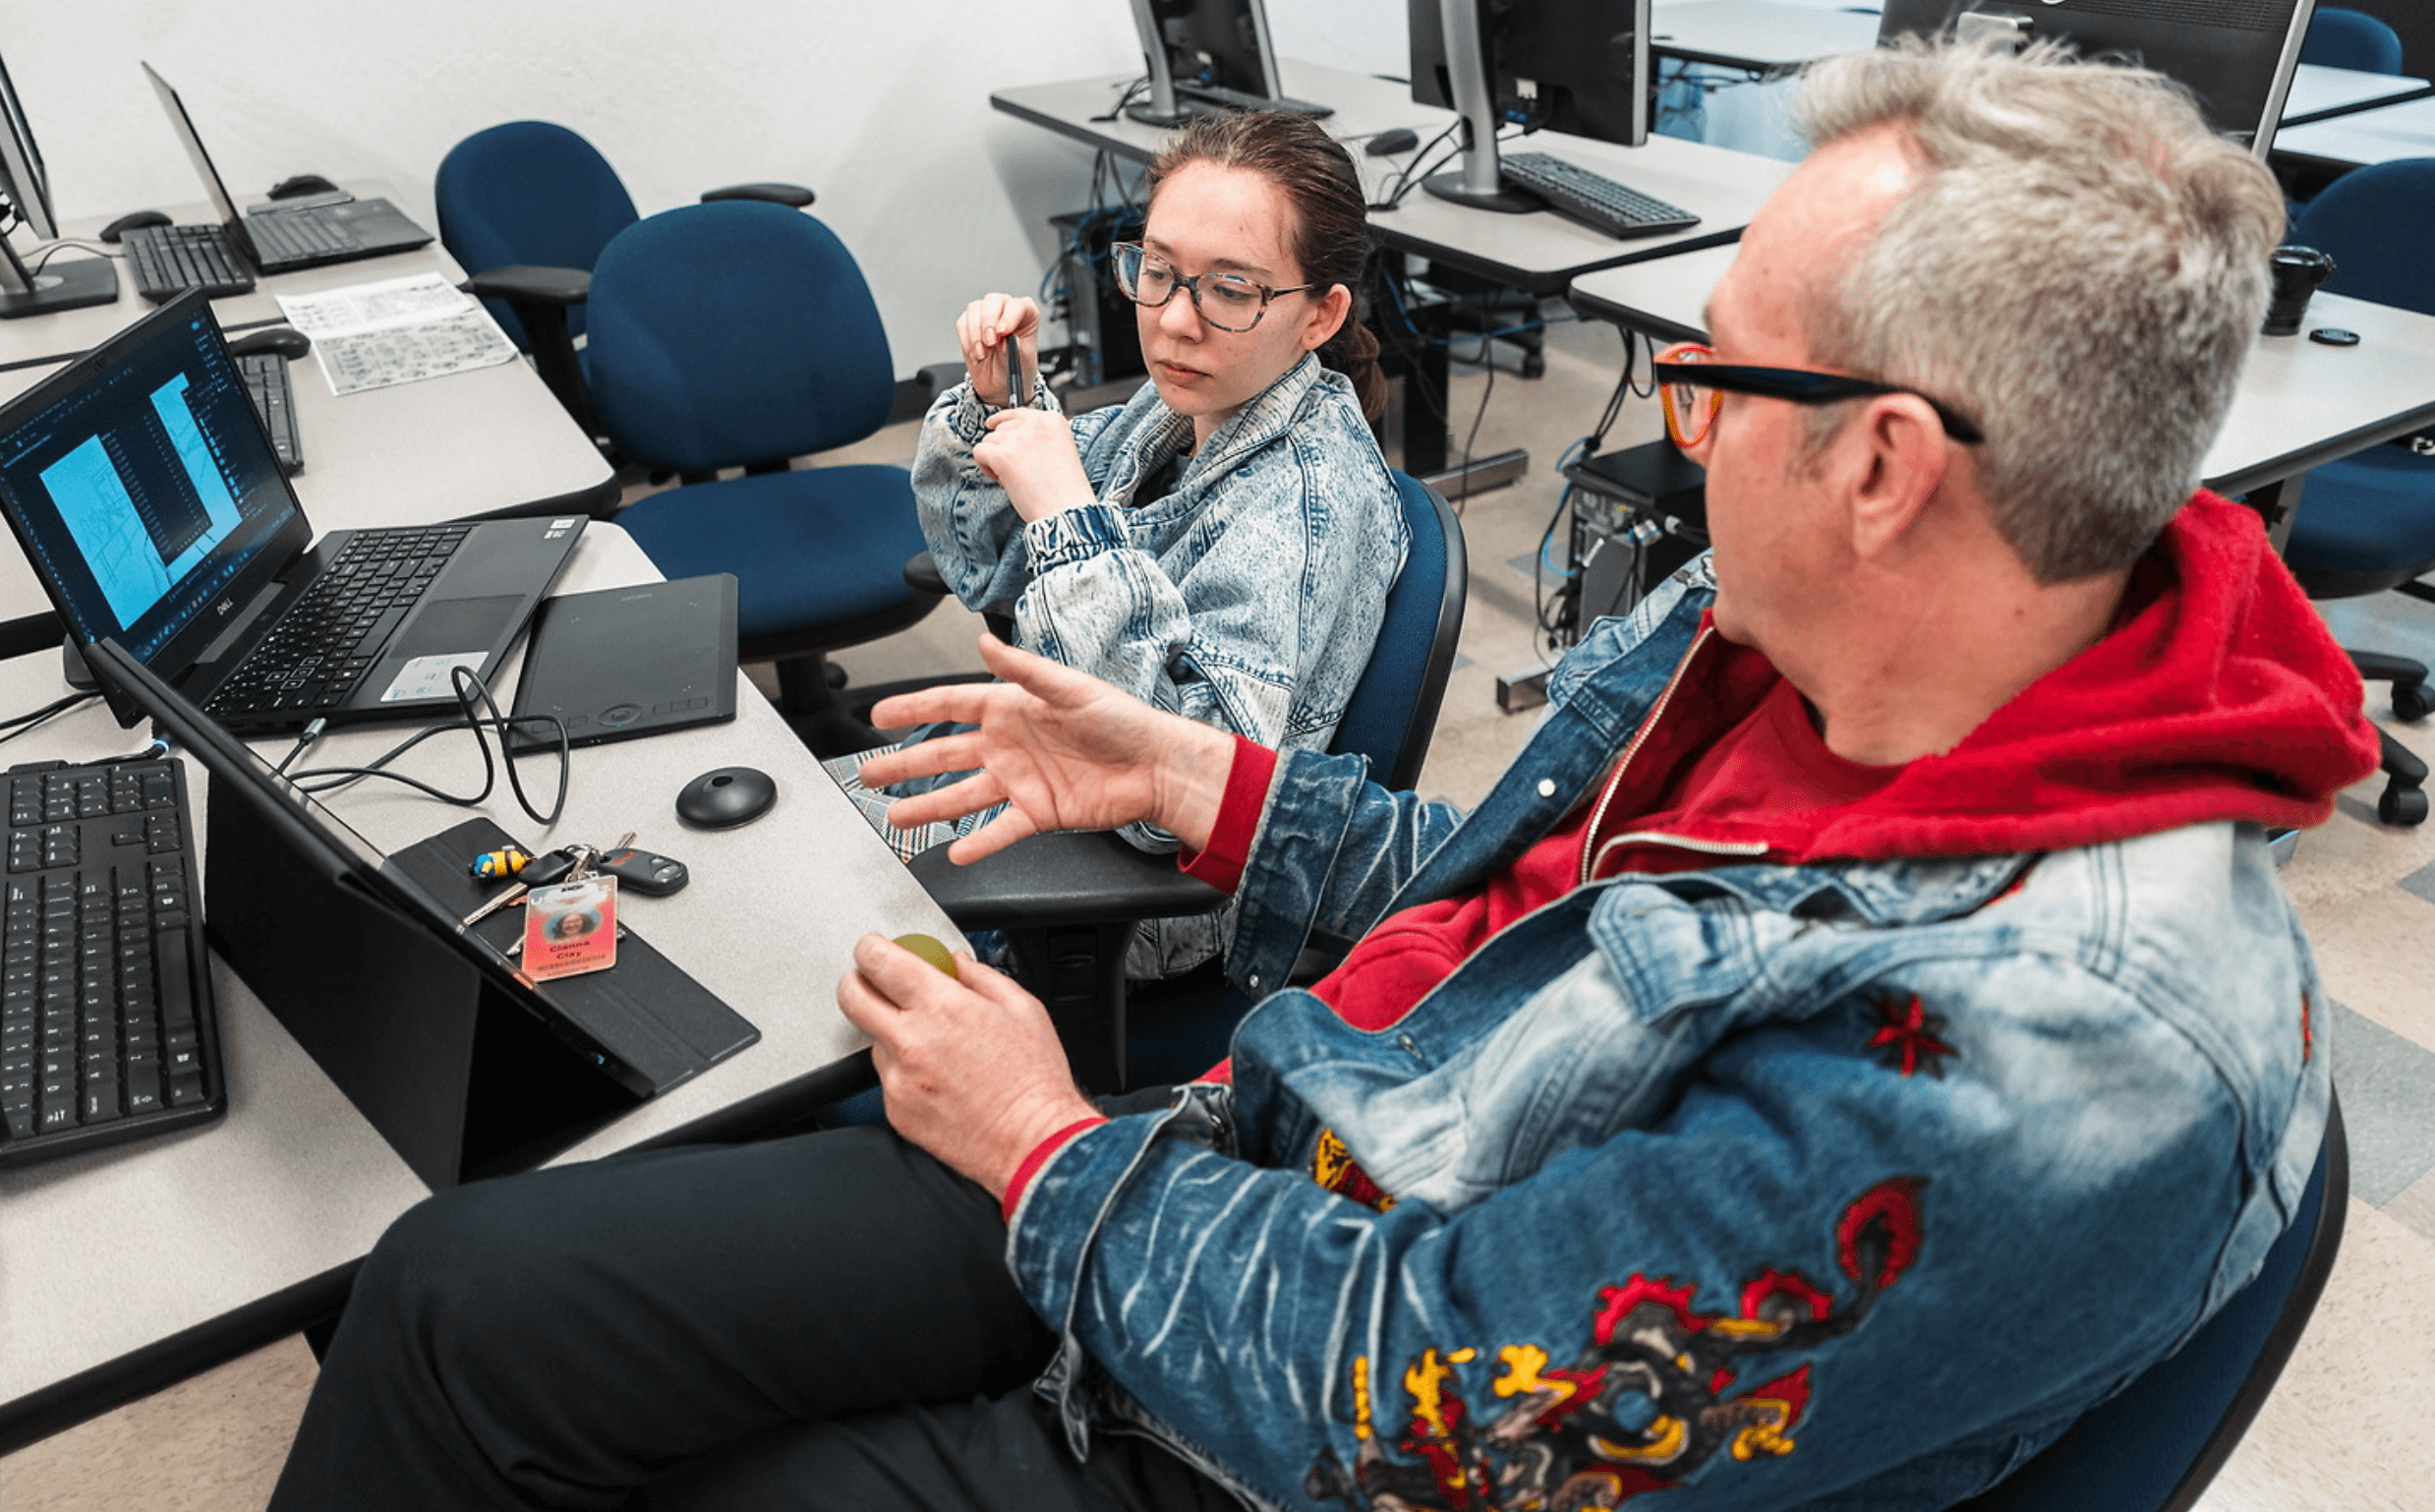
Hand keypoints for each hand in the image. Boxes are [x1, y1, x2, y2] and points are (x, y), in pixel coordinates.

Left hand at [836, 934, 1097, 1199]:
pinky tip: (938, 1077)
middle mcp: (911, 1041)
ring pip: (873, 1040)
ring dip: (890, 1033)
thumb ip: (981, 976)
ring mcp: (899, 1079)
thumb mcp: (1023, 1008)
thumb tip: (957, 963)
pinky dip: (904, 1071)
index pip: (879, 961)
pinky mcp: (896, 1110)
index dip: (871, 948)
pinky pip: (888, 1078)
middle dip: (858, 981)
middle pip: (852, 996)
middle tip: (875, 982)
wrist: (1034, 1143)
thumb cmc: (1034, 1081)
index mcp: (942, 1007)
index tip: (875, 949)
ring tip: (933, 1046)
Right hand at [860, 634, 1235, 861]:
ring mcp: (1020, 781)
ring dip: (927, 807)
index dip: (912, 708)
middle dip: (903, 764)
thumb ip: (1024, 669)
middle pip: (943, 755)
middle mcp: (1008, 745)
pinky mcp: (1039, 812)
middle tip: (869, 774)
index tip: (878, 714)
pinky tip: (955, 852)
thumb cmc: (1122, 719)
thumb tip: (985, 643)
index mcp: (1010, 708)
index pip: (949, 706)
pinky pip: (1000, 829)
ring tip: (896, 818)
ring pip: (961, 796)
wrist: (1157, 766)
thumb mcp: (1070, 686)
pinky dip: (978, 842)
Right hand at [956, 293, 1038, 407]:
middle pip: (993, 300)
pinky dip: (966, 341)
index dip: (1009, 316)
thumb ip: (1018, 349)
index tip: (1002, 333)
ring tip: (983, 354)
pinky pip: (962, 323)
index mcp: (1026, 314)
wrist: (1000, 384)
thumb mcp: (1023, 363)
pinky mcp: (970, 322)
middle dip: (988, 322)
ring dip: (975, 334)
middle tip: (989, 343)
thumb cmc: (1017, 368)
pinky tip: (976, 354)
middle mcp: (1006, 309)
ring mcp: (986, 313)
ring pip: (974, 309)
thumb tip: (1008, 338)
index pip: (1018, 305)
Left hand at [973, 408, 1094, 521]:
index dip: (1008, 427)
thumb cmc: (1065, 489)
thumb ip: (1039, 437)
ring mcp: (1017, 438)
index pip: (1019, 414)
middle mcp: (1034, 424)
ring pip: (989, 440)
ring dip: (995, 458)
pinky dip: (985, 466)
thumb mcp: (1060, 450)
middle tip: (1018, 468)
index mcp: (1052, 420)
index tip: (997, 429)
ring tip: (1013, 477)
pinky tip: (1000, 478)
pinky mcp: (1002, 455)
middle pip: (1002, 428)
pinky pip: (979, 452)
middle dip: (1004, 447)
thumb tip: (1011, 437)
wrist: (1066, 509)